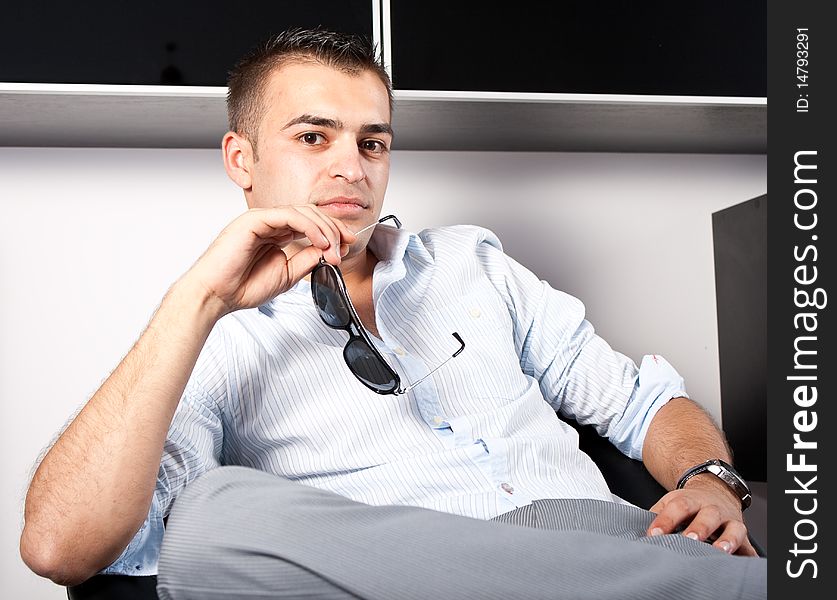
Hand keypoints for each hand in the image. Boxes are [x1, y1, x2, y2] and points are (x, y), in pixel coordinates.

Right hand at [183, 205, 356, 315]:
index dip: (332, 232)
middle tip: (345, 246)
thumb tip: (327, 250)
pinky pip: (288, 215)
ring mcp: (261, 220)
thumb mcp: (287, 275)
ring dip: (323, 229)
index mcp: (276, 235)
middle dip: (332, 229)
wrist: (216, 295)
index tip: (347, 245)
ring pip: (302, 212)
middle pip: (310, 214)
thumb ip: (307, 261)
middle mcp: (270, 224)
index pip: (310, 224)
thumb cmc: (242, 287)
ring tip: (333, 248)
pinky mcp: (254, 219)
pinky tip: (319, 240)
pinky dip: (308, 226)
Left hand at [647, 476, 756, 555]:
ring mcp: (729, 521)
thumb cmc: (688, 503)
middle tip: (690, 539)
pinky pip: (748, 546)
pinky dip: (747, 555)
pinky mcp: (743, 535)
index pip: (678, 507)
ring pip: (734, 528)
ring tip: (720, 550)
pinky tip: (743, 563)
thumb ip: (657, 516)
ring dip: (728, 539)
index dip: (666, 520)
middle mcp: (712, 508)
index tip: (654, 534)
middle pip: (708, 516)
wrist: (714, 490)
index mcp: (690, 500)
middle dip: (699, 528)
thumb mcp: (670, 503)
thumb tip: (638, 531)